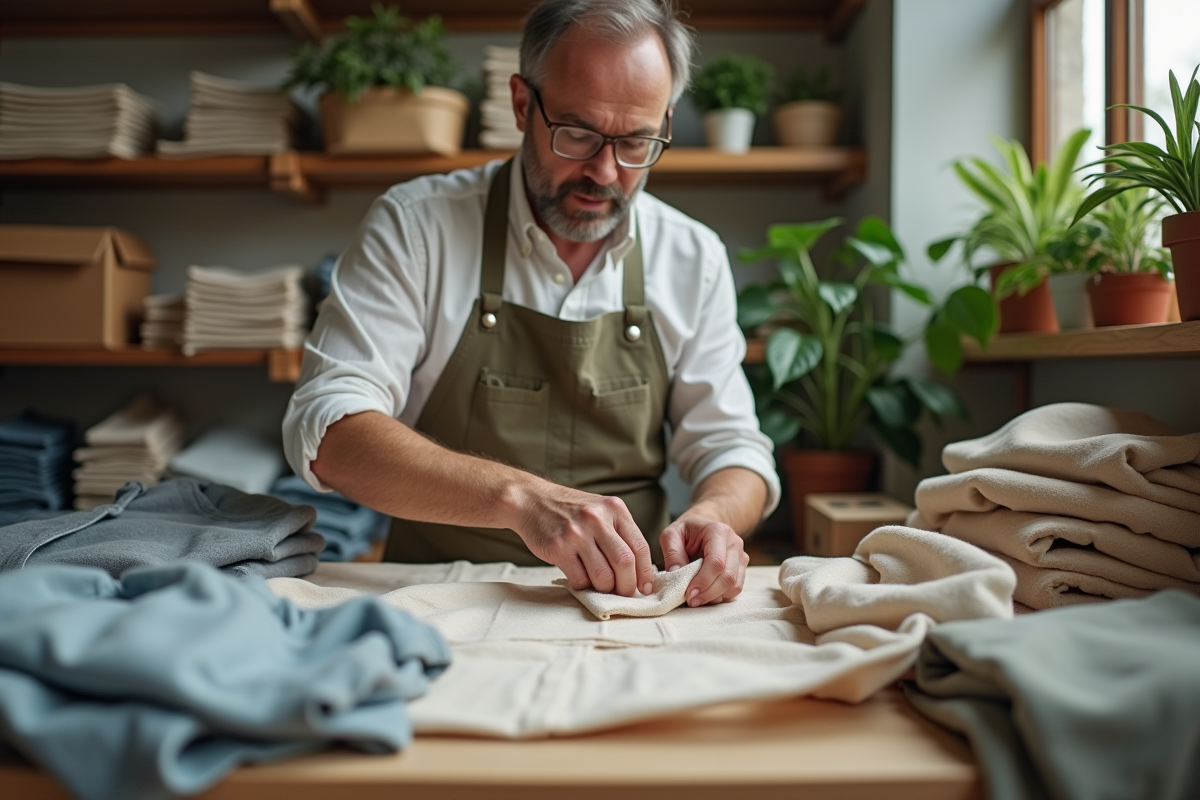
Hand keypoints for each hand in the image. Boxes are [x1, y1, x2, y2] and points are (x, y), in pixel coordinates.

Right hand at [511, 482, 654, 596]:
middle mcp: (597, 519)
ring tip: (601, 587)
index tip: (645, 587)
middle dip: (627, 585)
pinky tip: (581, 579)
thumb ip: (619, 533)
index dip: (645, 572)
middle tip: (624, 592)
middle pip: (624, 563)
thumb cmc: (570, 511)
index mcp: (614, 509)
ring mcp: (576, 533)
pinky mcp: (558, 547)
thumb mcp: (600, 510)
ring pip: (602, 576)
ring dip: (605, 589)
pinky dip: (584, 586)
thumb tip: (639, 571)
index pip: (639, 546)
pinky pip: (579, 579)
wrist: (531, 500)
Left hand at [659, 515, 747, 605]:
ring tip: (698, 599)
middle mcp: (734, 543)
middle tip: (691, 601)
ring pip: (735, 585)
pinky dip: (722, 596)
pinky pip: (736, 588)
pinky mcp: (741, 567)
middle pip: (728, 576)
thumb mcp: (671, 535)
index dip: (703, 581)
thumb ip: (672, 553)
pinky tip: (707, 595)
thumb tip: (676, 574)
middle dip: (709, 593)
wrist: (702, 526)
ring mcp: (741, 556)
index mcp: (717, 532)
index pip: (716, 562)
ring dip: (716, 597)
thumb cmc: (686, 531)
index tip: (688, 593)